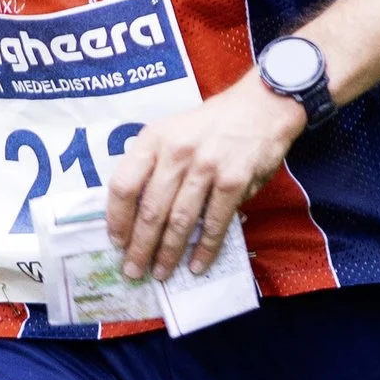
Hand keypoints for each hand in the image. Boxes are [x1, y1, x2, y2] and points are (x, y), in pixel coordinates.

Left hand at [106, 74, 304, 280]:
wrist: (262, 106)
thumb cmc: (213, 124)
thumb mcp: (173, 130)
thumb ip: (154, 162)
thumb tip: (136, 209)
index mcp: (154, 139)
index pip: (123, 184)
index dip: (116, 218)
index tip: (116, 241)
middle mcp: (176, 153)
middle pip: (150, 209)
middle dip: (139, 247)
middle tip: (133, 271)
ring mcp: (206, 167)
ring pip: (180, 221)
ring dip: (168, 253)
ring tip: (161, 273)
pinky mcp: (234, 181)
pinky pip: (214, 223)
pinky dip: (205, 249)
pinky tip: (196, 265)